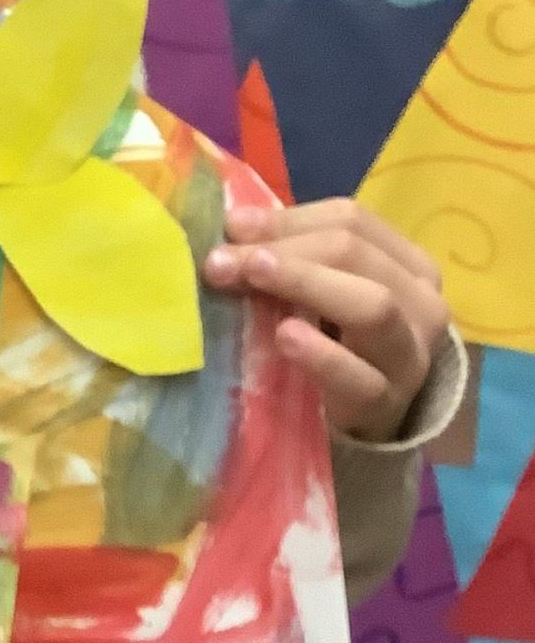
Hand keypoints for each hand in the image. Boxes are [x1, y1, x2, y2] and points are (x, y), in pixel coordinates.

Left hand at [203, 199, 447, 442]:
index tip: (230, 227)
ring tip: (255, 277)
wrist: (366, 422)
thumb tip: (234, 223)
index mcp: (407, 262)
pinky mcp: (388, 404)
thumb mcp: (320, 292)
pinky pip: (361, 378)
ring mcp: (410, 355)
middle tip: (222, 260)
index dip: (288, 220)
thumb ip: (289, 255)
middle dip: (284, 250)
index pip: (352, 220)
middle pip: (356, 255)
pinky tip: (286, 338)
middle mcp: (421, 302)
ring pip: (372, 306)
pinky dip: (323, 355)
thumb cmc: (338, 343)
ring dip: (307, 284)